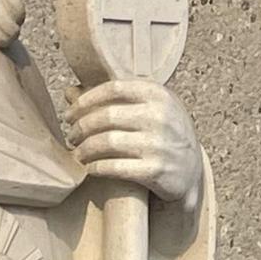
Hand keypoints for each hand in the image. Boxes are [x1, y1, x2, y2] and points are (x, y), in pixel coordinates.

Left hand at [65, 80, 203, 209]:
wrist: (191, 171)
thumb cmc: (164, 134)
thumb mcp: (150, 108)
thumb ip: (115, 99)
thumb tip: (69, 91)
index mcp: (159, 94)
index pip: (113, 88)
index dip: (86, 100)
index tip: (71, 112)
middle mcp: (160, 116)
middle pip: (106, 116)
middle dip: (81, 127)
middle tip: (72, 136)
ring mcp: (159, 144)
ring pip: (107, 142)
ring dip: (85, 149)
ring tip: (78, 153)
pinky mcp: (155, 170)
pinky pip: (115, 167)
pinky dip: (96, 167)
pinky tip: (90, 167)